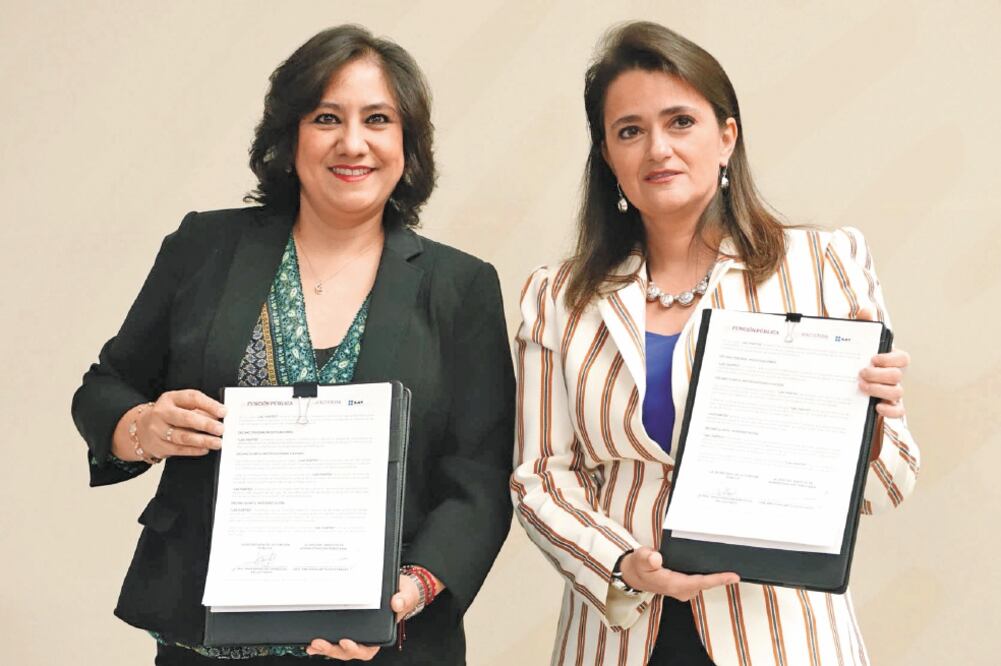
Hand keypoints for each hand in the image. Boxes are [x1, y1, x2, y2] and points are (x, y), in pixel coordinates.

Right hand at [121, 389, 225, 461]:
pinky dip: (194, 450)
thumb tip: (220, 416)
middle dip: (206, 424)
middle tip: (221, 429)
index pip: (192, 397)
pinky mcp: (158, 445)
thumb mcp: (180, 405)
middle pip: (186, 418)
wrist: (141, 428)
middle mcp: (162, 412)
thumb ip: (199, 409)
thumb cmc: (168, 415)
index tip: (224, 412)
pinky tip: (205, 449)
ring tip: (217, 443)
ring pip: (182, 436)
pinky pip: (178, 449)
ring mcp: (157, 430)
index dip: (209, 404)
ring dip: (202, 440)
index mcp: (170, 398)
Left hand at [305, 575, 419, 659]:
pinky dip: (323, 640)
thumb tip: (396, 602)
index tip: (346, 641)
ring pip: (339, 647)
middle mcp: (367, 637)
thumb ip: (403, 598)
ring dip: (325, 647)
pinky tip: (311, 642)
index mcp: (381, 635)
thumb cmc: (403, 595)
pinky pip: (335, 636)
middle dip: (333, 649)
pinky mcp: (347, 626)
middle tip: (320, 642)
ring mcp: (356, 633)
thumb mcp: (406, 594)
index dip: (356, 649)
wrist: (399, 588)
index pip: (368, 649)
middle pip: (348, 651)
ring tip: (313, 644)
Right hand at [620, 547, 738, 600]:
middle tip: (739, 566)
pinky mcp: (685, 586)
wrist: (634, 575)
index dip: (718, 579)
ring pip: (705, 582)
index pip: (700, 582)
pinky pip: (702, 581)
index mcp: (673, 584)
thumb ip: (647, 558)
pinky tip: (716, 566)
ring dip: (717, 576)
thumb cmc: (638, 566)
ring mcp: (684, 589)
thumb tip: (656, 558)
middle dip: (722, 576)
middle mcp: (682, 589)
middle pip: (707, 583)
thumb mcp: (639, 558)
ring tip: (732, 565)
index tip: (733, 576)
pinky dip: (710, 575)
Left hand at [854, 309, 908, 418]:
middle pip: (898, 376)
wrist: (843, 386)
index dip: (891, 359)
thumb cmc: (854, 362)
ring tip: (860, 387)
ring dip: (879, 390)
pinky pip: (899, 412)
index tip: (873, 358)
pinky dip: (890, 411)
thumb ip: (862, 326)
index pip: (902, 358)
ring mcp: (892, 392)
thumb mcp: (855, 344)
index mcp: (888, 361)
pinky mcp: (888, 407)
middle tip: (861, 373)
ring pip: (898, 392)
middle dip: (879, 375)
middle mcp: (893, 377)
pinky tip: (876, 407)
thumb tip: (866, 309)